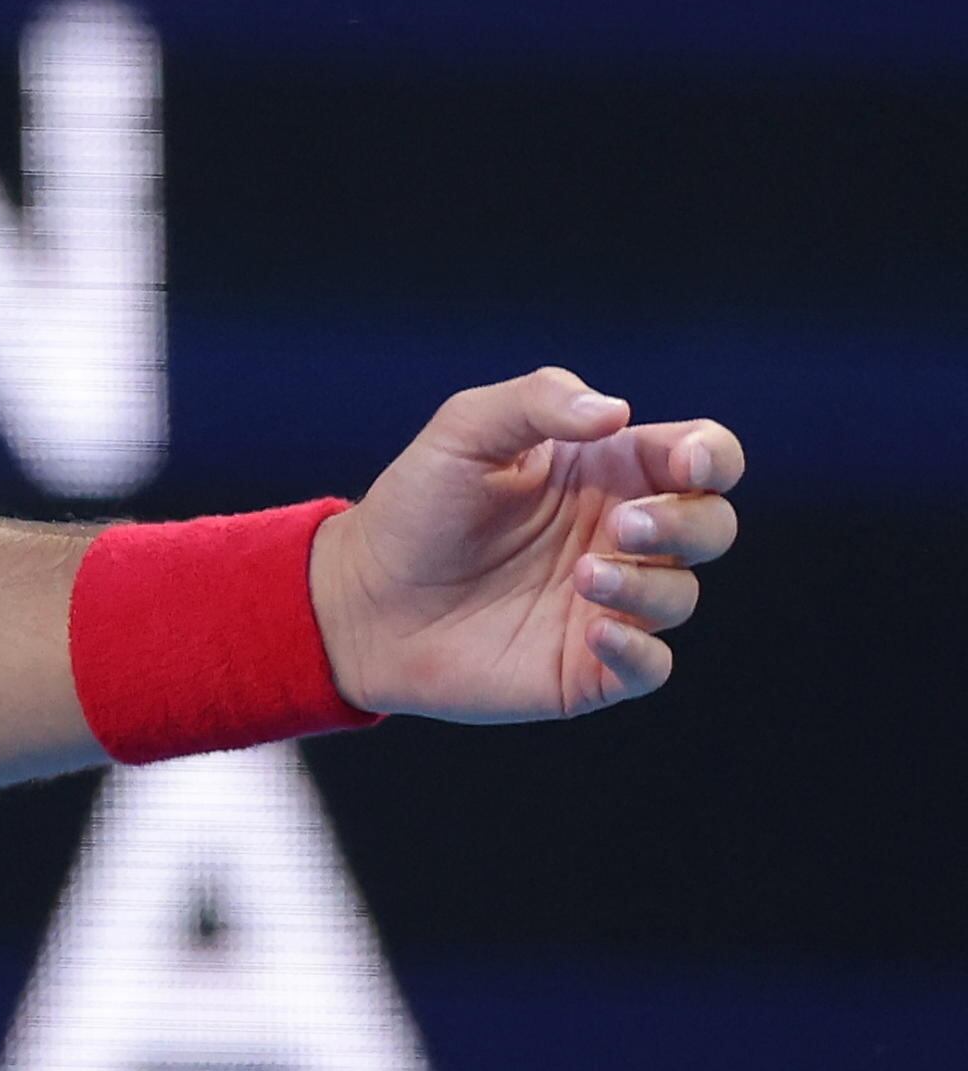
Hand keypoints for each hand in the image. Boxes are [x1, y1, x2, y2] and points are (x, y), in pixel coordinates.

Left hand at [314, 369, 745, 723]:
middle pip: (710, 525)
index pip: (700, 456)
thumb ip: (536, 403)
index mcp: (608, 472)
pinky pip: (651, 667)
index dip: (713, 456)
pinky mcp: (586, 666)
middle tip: (620, 525)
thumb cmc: (416, 506)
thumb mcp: (464, 432)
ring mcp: (609, 602)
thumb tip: (615, 411)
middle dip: (686, 523)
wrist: (358, 597)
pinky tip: (597, 632)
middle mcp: (620, 536)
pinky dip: (639, 652)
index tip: (686, 463)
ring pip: (682, 595)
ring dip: (648, 584)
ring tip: (582, 574)